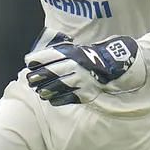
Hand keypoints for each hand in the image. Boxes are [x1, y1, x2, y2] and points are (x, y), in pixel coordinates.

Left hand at [24, 36, 147, 104]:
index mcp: (75, 53)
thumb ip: (65, 54)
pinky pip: (69, 97)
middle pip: (53, 71)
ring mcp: (82, 80)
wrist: (120, 65)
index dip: (39, 59)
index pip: (52, 55)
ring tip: (39, 91)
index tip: (29, 62)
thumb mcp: (81, 50)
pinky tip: (50, 99)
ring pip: (59, 86)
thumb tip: (44, 58)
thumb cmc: (97, 56)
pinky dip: (58, 99)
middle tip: (30, 79)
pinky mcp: (87, 92)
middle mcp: (77, 66)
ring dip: (46, 89)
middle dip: (39, 76)